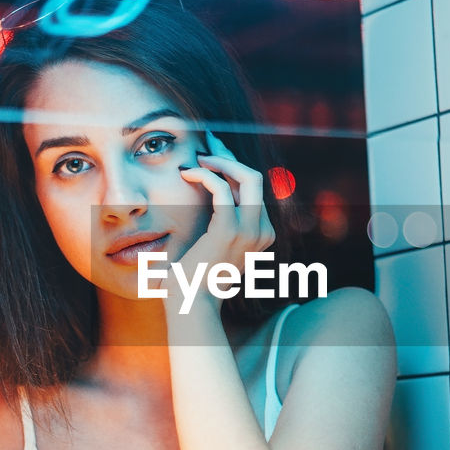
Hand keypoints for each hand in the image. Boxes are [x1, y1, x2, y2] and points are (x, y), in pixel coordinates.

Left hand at [171, 130, 274, 311]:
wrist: (192, 304)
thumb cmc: (196, 278)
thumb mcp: (215, 248)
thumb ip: (220, 225)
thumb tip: (212, 199)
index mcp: (262, 234)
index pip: (253, 189)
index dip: (234, 166)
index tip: (212, 154)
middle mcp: (262, 230)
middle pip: (254, 178)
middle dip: (230, 156)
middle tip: (206, 145)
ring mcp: (249, 230)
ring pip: (246, 177)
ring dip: (220, 161)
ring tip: (196, 159)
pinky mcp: (229, 230)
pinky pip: (220, 189)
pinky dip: (204, 175)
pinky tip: (187, 174)